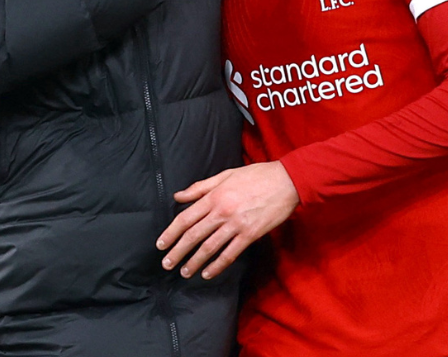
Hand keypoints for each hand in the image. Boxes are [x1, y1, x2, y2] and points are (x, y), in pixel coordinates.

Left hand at [156, 161, 298, 280]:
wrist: (286, 181)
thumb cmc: (256, 176)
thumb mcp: (225, 175)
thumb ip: (200, 187)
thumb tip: (178, 196)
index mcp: (214, 197)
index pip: (185, 218)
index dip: (171, 233)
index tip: (161, 244)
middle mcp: (222, 212)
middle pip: (193, 235)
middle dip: (177, 251)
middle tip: (166, 264)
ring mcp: (236, 225)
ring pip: (209, 247)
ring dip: (194, 262)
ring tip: (184, 272)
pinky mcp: (250, 235)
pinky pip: (230, 254)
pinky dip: (217, 265)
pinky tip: (207, 273)